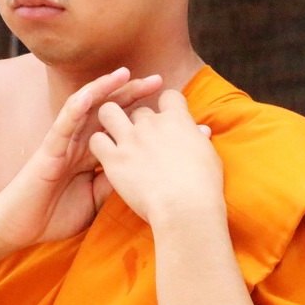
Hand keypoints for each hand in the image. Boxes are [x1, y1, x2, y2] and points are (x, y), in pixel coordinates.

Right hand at [0, 67, 161, 249]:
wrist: (22, 228)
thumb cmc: (55, 214)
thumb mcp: (96, 199)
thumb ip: (113, 180)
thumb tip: (141, 170)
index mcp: (94, 152)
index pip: (122, 125)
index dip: (145, 114)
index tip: (173, 109)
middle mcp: (81, 141)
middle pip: (110, 110)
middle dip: (133, 92)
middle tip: (159, 80)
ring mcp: (64, 141)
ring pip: (86, 107)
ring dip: (105, 88)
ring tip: (125, 73)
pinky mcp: (49, 148)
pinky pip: (64, 123)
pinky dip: (77, 106)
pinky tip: (91, 95)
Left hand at [90, 89, 223, 226]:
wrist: (185, 207)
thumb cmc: (203, 185)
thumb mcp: (209, 155)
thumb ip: (199, 138)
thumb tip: (202, 130)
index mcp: (177, 119)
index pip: (169, 96)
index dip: (167, 106)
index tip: (168, 119)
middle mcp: (151, 124)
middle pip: (139, 110)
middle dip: (139, 122)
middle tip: (143, 140)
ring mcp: (130, 139)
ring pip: (108, 112)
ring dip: (111, 121)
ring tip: (115, 137)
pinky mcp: (114, 159)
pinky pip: (96, 140)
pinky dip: (100, 146)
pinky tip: (107, 156)